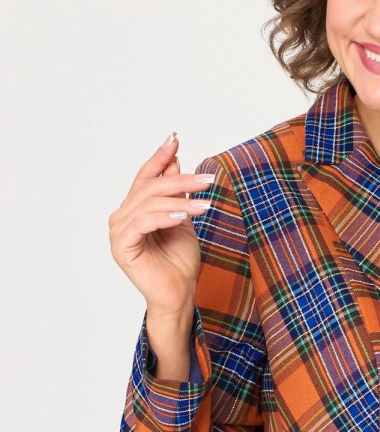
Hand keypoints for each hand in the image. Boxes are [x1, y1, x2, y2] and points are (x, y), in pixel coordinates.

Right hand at [108, 132, 216, 316]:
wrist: (179, 293)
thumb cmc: (180, 260)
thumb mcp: (182, 218)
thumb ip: (176, 192)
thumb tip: (174, 160)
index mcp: (134, 209)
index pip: (146, 177)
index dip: (160, 157)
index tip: (175, 138)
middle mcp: (122, 217)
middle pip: (150, 188)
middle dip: (180, 180)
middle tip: (208, 180)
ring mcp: (118, 232)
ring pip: (149, 204)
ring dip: (180, 201)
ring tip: (205, 204)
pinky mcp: (122, 247)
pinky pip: (142, 223)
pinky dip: (164, 217)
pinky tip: (182, 216)